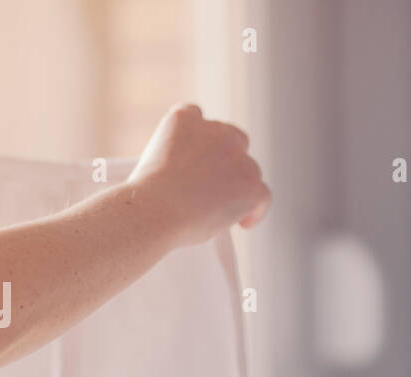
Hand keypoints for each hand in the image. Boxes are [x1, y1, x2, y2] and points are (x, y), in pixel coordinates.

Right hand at [128, 104, 270, 245]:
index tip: (201, 160)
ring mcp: (236, 155)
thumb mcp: (152, 164)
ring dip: (241, 186)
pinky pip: (264, 194)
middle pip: (234, 139)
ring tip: (222, 209)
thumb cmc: (146, 198)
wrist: (154, 211)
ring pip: (250, 169)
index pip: (199, 118)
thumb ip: (179, 160)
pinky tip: (242, 223)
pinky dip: (256, 210)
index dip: (203, 142)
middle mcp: (214, 130)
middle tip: (220, 185)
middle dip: (229, 159)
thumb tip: (198, 184)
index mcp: (183, 119)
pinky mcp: (251, 182)